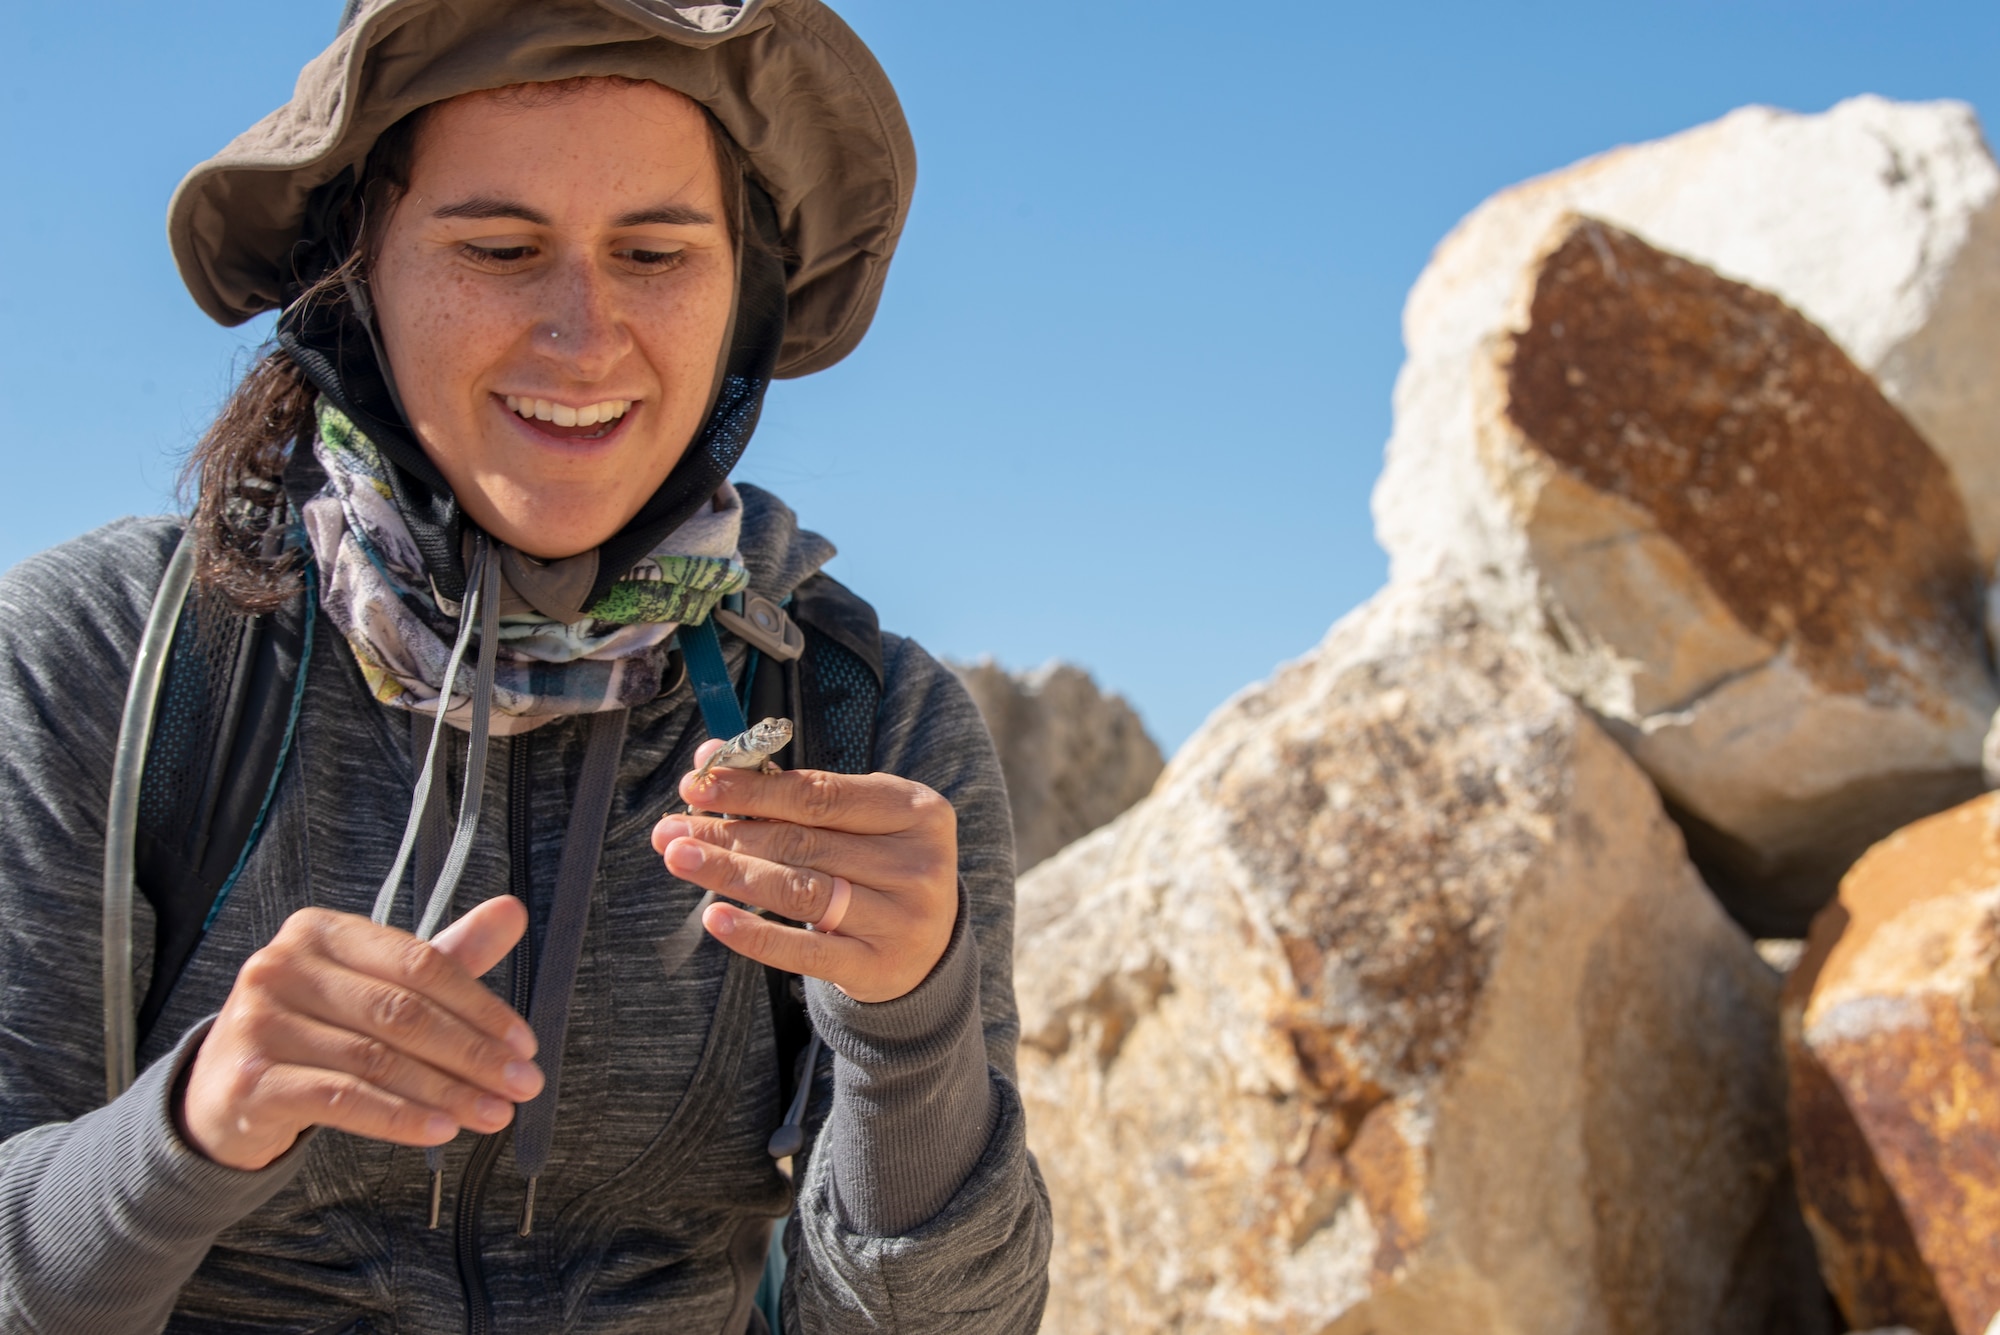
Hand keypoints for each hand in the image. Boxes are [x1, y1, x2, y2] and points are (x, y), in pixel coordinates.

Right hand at [178, 896, 542, 1170]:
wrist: (223, 1092)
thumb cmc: (315, 1029)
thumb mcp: (378, 985)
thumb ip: (446, 955)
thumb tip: (514, 911)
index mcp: (321, 931)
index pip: (419, 965)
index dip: (479, 1007)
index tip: (523, 1045)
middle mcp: (282, 967)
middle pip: (402, 1012)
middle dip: (473, 1054)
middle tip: (522, 1085)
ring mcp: (259, 1023)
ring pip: (377, 1059)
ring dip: (447, 1092)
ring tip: (492, 1114)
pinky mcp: (249, 1080)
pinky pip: (341, 1098)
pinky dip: (399, 1117)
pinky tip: (440, 1131)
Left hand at [650, 741, 957, 1002]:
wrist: (928, 946)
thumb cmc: (879, 865)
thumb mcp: (856, 819)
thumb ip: (791, 790)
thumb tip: (709, 758)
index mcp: (915, 810)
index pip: (819, 795)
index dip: (753, 790)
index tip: (698, 784)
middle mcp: (916, 863)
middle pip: (803, 842)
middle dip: (730, 832)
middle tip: (672, 829)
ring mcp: (901, 919)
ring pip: (800, 890)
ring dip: (731, 873)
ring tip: (680, 858)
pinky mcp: (878, 966)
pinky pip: (805, 950)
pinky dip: (756, 934)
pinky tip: (715, 917)